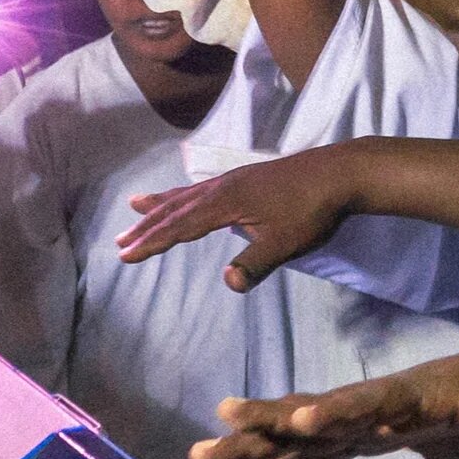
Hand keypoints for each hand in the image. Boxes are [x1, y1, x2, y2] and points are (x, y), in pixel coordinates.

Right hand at [115, 149, 357, 288]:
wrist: (340, 173)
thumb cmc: (314, 211)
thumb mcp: (285, 243)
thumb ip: (256, 264)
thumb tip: (229, 284)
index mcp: (226, 203)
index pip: (180, 227)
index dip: (152, 243)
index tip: (126, 255)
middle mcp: (222, 187)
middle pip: (176, 209)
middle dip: (147, 226)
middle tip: (119, 240)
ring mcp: (233, 180)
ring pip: (186, 195)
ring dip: (159, 206)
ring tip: (135, 206)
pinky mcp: (245, 178)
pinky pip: (201, 188)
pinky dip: (182, 195)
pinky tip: (184, 197)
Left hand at [188, 310, 458, 458]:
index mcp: (389, 428)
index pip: (315, 446)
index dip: (266, 456)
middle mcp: (384, 409)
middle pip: (307, 428)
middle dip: (252, 442)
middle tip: (196, 454)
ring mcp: (405, 399)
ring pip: (330, 412)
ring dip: (280, 418)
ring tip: (229, 420)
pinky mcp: (433, 397)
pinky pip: (380, 408)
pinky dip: (340, 412)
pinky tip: (304, 418)